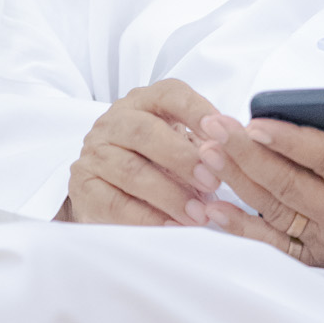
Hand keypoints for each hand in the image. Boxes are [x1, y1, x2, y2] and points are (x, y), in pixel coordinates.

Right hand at [63, 79, 223, 226]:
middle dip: (182, 157)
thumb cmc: (156, 163)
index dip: (197, 110)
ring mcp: (94, 154)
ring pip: (131, 171)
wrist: (106, 190)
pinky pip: (115, 204)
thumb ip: (205, 143)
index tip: (222, 129)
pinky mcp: (83, 188)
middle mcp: (113, 122)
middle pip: (145, 132)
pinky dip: (146, 218)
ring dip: (169, 194)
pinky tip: (171, 228)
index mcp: (143, 102)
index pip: (169, 95)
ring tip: (199, 215)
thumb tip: (240, 145)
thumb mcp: (180, 144)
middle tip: (213, 181)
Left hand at [192, 97, 323, 314]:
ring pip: (274, 211)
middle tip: (212, 126)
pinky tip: (209, 212)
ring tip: (204, 155)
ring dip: (236, 183)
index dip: (289, 140)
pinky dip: (240, 230)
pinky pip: (274, 246)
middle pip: (287, 183)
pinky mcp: (323, 260)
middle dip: (245, 153)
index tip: (256, 122)